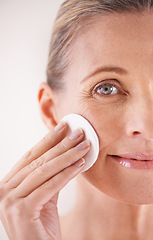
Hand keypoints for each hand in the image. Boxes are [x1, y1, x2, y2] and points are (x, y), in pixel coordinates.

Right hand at [0, 122, 89, 239]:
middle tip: (79, 132)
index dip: (48, 139)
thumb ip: (50, 176)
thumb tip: (65, 153)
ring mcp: (10, 200)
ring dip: (67, 156)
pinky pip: (49, 187)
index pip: (31, 155)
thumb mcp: (44, 196)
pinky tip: (80, 164)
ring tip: (84, 146)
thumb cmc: (40, 226)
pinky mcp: (22, 211)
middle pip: (38, 160)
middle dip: (61, 144)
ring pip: (44, 170)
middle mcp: (4, 189)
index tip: (64, 126)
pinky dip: (67, 174)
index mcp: (9, 183)